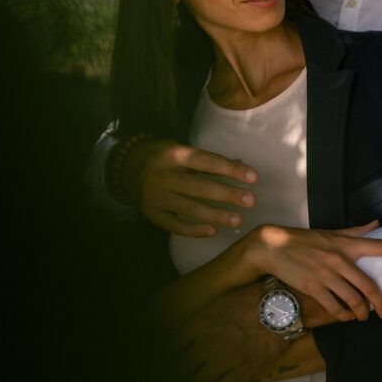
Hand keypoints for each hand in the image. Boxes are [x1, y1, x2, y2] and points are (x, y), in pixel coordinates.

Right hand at [123, 139, 257, 235]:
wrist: (128, 168)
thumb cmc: (165, 157)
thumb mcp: (183, 151)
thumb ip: (210, 161)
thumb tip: (243, 166)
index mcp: (173, 154)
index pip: (207, 161)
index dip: (230, 169)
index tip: (253, 177)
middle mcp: (163, 175)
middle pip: (200, 186)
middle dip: (228, 194)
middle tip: (251, 201)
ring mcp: (155, 196)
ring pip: (190, 208)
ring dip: (216, 214)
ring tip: (238, 219)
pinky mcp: (151, 214)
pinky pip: (175, 225)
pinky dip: (194, 229)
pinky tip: (213, 231)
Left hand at [163, 284, 288, 381]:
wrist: (280, 306)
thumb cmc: (247, 299)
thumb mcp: (216, 304)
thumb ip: (195, 319)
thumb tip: (176, 330)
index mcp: (197, 324)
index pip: (167, 348)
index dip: (158, 361)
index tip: (153, 368)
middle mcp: (206, 344)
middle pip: (177, 370)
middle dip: (168, 381)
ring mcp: (223, 360)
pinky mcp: (240, 372)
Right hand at [246, 221, 381, 321]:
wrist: (273, 246)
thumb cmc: (304, 240)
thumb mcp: (331, 232)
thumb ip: (355, 231)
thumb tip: (376, 224)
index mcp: (345, 244)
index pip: (380, 246)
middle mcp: (339, 260)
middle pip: (369, 286)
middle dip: (381, 304)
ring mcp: (326, 275)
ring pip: (353, 301)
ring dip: (361, 313)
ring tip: (362, 316)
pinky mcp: (314, 287)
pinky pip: (335, 308)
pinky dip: (343, 315)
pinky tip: (344, 316)